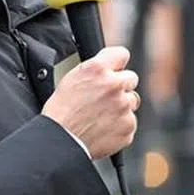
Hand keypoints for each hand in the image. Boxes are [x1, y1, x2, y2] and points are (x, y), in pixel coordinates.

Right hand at [42, 46, 139, 160]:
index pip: (121, 54)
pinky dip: (120, 126)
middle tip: (104, 98)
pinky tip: (103, 128)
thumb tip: (110, 66)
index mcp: (98, 69)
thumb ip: (96, 69)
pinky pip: (130, 122)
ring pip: (132, 101)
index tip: (115, 69)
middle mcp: (114, 85)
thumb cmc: (62, 111)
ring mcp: (123, 106)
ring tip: (101, 116)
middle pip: (130, 79)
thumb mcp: (72, 78)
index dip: (117, 63)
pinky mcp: (128, 126)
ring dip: (121, 107)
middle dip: (120, 86)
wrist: (61, 140)